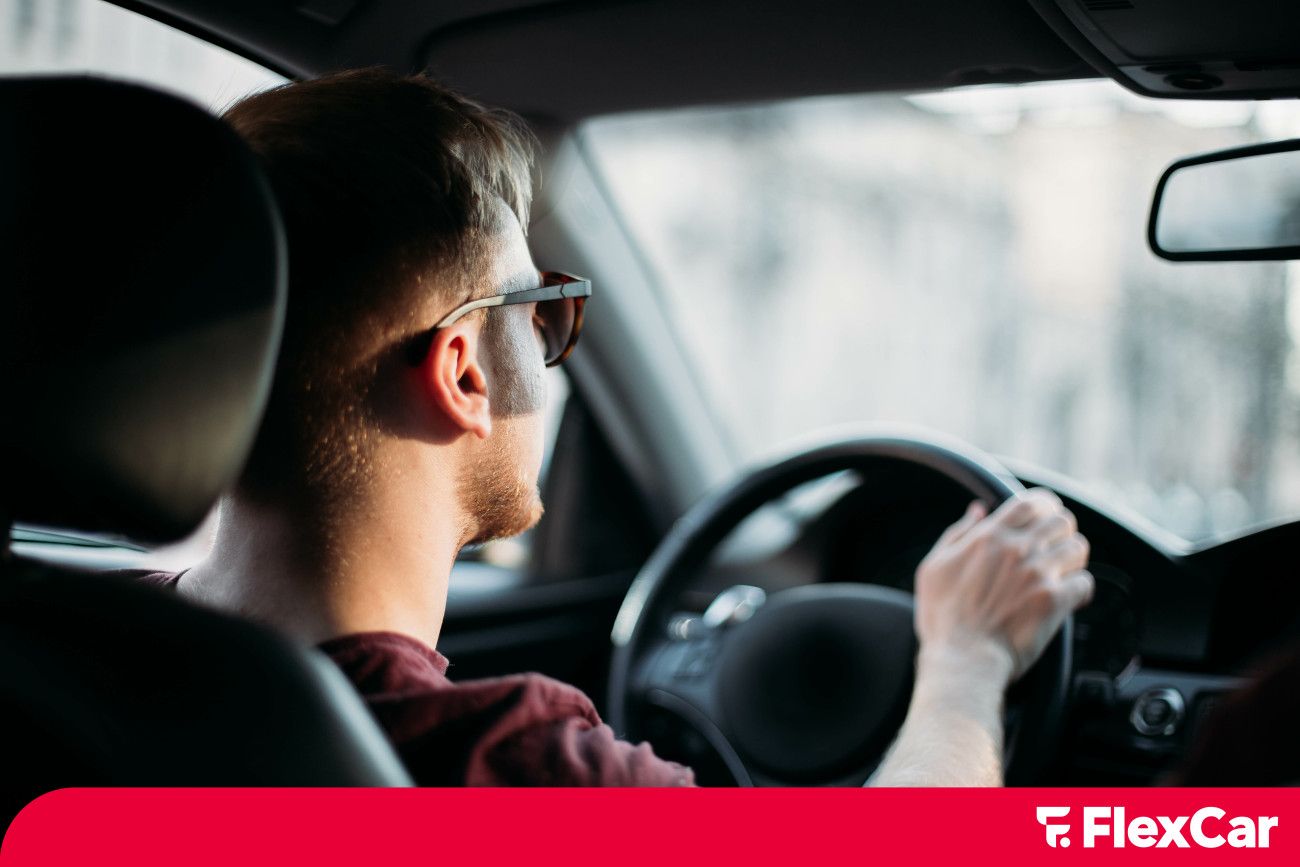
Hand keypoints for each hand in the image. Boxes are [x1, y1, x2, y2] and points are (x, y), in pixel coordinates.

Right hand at [914, 488, 1092, 683]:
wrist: (962, 659)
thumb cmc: (943, 617)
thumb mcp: (934, 567)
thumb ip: (957, 534)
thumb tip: (977, 510)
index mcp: (988, 537)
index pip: (1030, 502)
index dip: (1043, 506)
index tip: (1044, 517)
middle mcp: (1017, 549)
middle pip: (1062, 520)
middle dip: (1061, 532)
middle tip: (1054, 548)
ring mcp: (1038, 574)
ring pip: (1078, 547)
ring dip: (1072, 559)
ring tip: (1062, 572)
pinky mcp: (1055, 601)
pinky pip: (1085, 582)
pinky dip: (1078, 589)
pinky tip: (1067, 598)